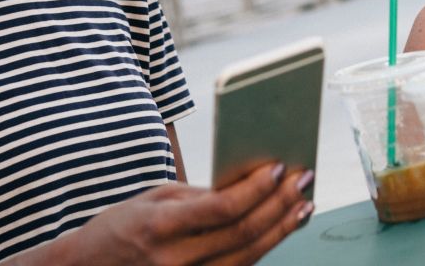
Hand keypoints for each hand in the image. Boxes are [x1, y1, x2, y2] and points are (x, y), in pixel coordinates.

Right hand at [61, 162, 312, 265]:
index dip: (255, 190)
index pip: (221, 209)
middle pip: (242, 235)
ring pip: (247, 258)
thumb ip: (198, 195)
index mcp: (160, 227)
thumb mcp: (154, 198)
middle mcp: (174, 260)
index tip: (279, 168)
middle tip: (303, 181)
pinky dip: (264, 248)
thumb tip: (246, 184)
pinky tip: (279, 229)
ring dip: (281, 229)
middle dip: (279, 206)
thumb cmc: (122, 226)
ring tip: (302, 205)